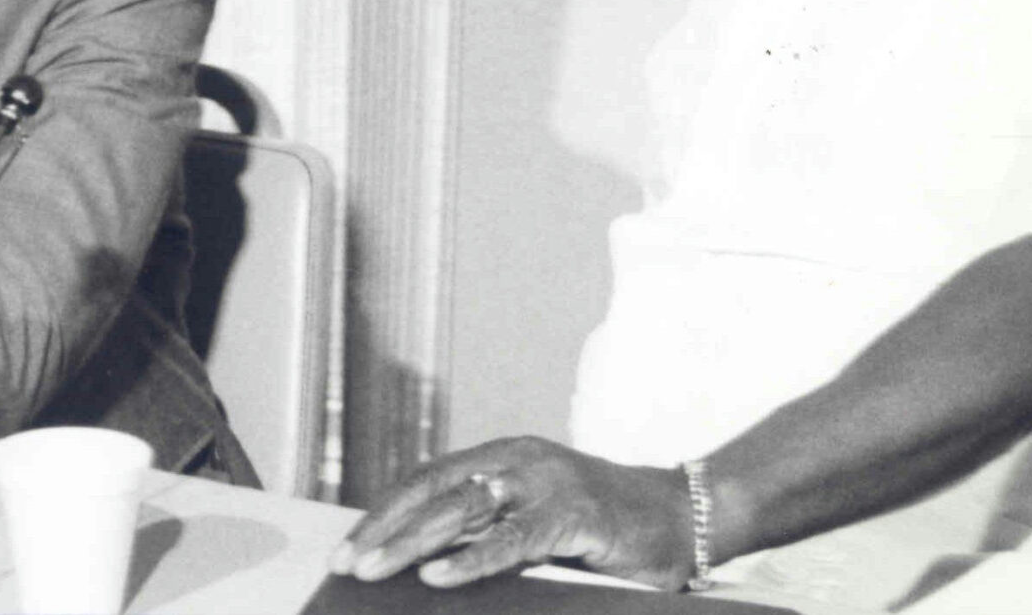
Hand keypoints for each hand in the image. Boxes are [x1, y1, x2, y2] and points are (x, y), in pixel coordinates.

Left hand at [331, 436, 693, 589]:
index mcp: (502, 456)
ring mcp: (546, 483)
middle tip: (345, 562)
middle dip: (384, 529)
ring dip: (411, 542)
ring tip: (374, 569)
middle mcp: (518, 460)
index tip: (348, 545)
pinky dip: (471, 558)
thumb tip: (424, 562)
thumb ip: (489, 528)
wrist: (686, 516)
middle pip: (432, 492)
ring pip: (462, 510)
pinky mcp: (574, 515)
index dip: (384, 511)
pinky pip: (512, 540)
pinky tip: (437, 575)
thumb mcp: (537, 520)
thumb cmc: (606, 527)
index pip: (426, 479)